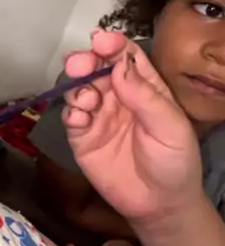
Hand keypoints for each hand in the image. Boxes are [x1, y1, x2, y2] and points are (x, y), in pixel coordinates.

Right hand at [62, 30, 200, 224]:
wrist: (160, 205)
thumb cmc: (175, 162)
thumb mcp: (171, 127)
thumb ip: (145, 97)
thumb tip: (119, 65)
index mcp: (144, 86)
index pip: (125, 56)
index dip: (112, 45)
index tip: (101, 41)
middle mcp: (118, 96)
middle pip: (96, 68)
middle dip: (86, 61)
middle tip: (80, 64)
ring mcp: (98, 116)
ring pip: (79, 89)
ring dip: (76, 86)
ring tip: (86, 98)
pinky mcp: (82, 138)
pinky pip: (71, 118)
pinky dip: (70, 112)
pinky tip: (79, 117)